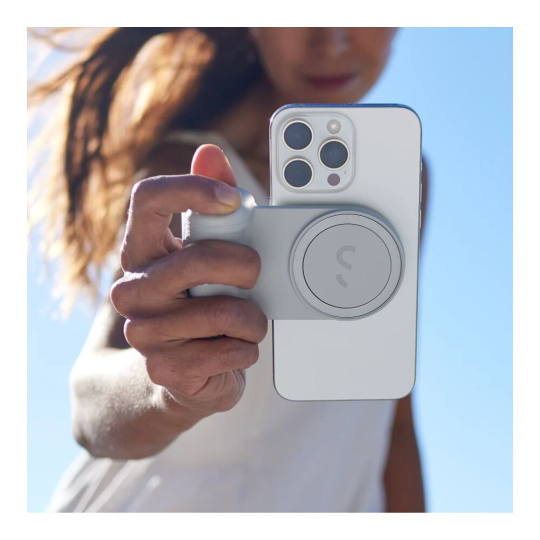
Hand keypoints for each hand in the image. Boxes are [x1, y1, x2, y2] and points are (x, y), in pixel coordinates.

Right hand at [111, 144, 267, 416]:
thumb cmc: (201, 304)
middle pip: (198, 259)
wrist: (183, 373)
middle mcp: (133, 288)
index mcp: (142, 251)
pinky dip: (246, 349)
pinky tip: (233, 349)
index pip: (148, 198)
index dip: (194, 189)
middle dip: (245, 267)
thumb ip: (211, 205)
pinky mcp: (164, 369)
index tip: (234, 200)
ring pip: (223, 312)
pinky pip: (229, 351)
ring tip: (247, 322)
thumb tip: (209, 153)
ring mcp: (144, 332)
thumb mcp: (207, 253)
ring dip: (252, 318)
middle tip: (255, 275)